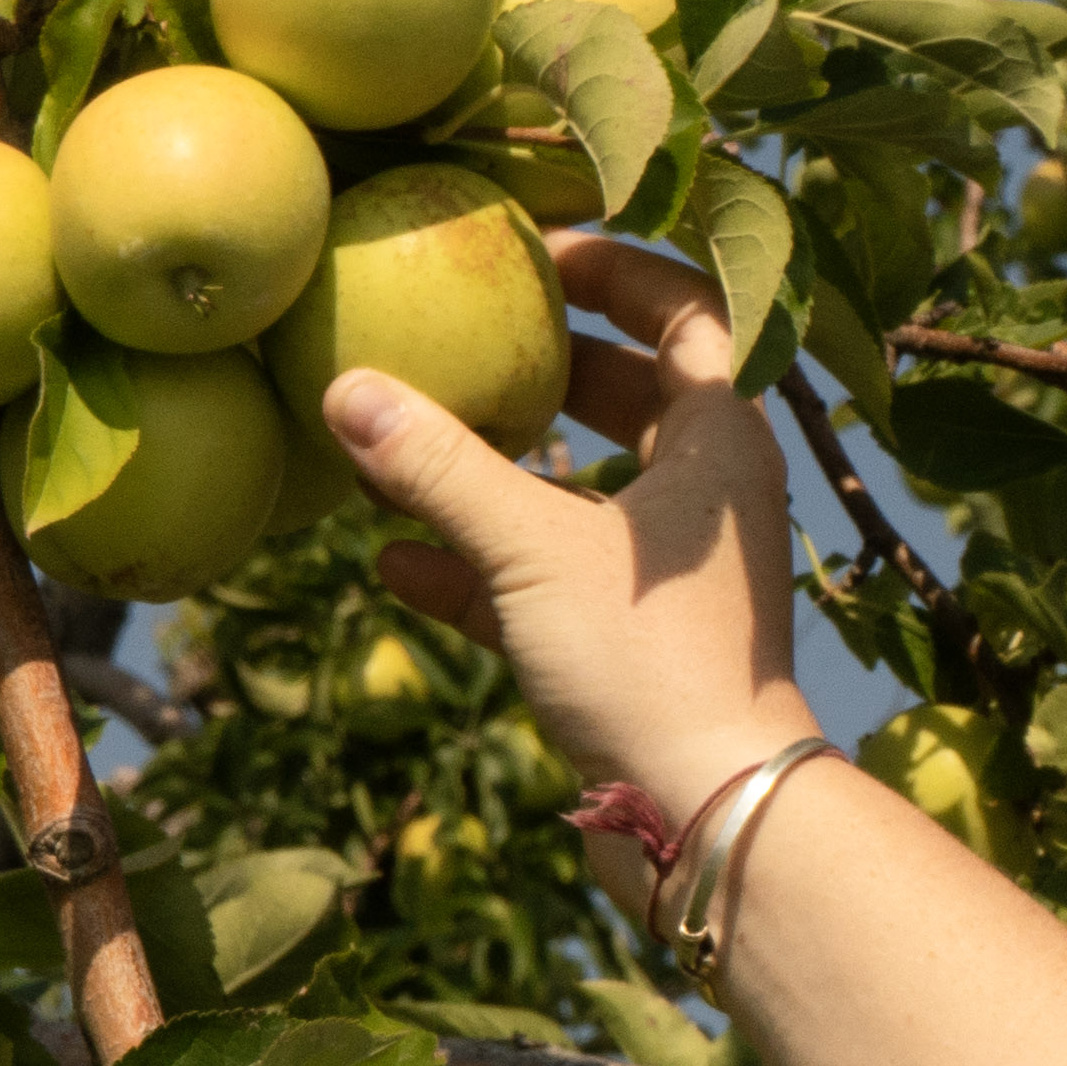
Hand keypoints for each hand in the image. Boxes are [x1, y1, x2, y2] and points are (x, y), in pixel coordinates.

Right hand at [325, 236, 818, 839]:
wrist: (711, 816)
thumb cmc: (649, 662)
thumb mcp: (532, 548)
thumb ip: (439, 467)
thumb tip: (345, 387)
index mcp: (721, 441)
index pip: (687, 313)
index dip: (616, 270)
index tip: (532, 248)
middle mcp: (707, 497)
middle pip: (633, 396)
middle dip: (546, 364)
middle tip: (462, 328)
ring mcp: (669, 576)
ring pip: (583, 494)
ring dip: (498, 470)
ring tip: (405, 442)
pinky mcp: (634, 647)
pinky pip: (549, 582)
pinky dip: (482, 566)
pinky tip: (395, 563)